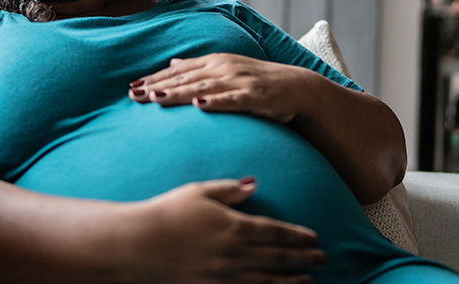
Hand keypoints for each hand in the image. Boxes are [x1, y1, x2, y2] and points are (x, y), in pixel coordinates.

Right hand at [119, 178, 323, 283]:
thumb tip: (254, 184)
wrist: (136, 245)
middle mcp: (234, 253)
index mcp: (233, 226)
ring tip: (310, 281)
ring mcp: (224, 276)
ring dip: (292, 280)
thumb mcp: (199, 192)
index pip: (276, 232)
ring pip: (268, 280)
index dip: (298, 236)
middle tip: (322, 259)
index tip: (314, 239)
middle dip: (304, 259)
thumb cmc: (165, 213)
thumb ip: (229, 190)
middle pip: (278, 257)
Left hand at [128, 54, 318, 123]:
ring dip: (179, 92)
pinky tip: (199, 105)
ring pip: (203, 87)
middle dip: (158, 86)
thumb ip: (199, 68)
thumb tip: (173, 64)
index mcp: (215, 61)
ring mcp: (240, 81)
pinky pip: (232, 99)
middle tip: (134, 95)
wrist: (298, 88)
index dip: (154, 78)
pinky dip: (215, 101)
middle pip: (185, 78)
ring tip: (156, 98)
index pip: (178, 71)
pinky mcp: (255, 96)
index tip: (132, 87)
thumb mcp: (226, 70)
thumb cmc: (258, 82)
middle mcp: (224, 68)